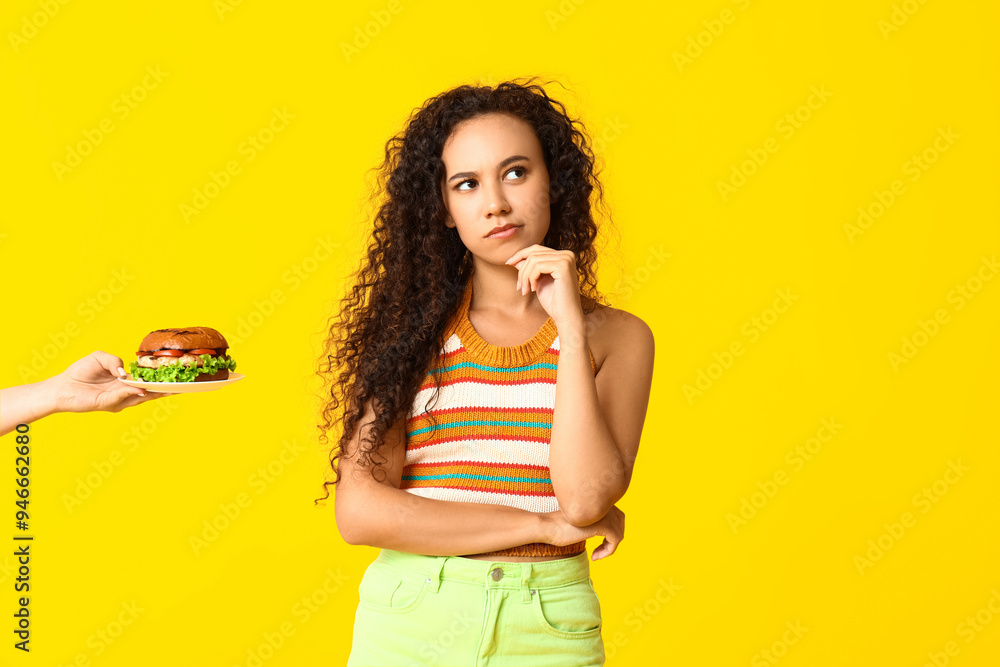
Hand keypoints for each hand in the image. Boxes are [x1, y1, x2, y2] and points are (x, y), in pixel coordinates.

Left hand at [49, 350, 174, 413]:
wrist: (61, 387)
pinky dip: (131, 391)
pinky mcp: (108, 404)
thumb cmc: (80, 372)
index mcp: (126, 383)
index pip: (148, 382)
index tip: (178, 377)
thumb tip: (124, 373)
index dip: (162, 380)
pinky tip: (139, 387)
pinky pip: (122, 396)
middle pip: (151, 392)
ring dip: (156, 393)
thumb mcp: (100, 358)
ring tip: (172, 389)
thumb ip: (115, 360)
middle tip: (185, 386)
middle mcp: (125, 394)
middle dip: (167, 390)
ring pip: (141, 397)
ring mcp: (118, 400)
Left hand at [504, 244, 583, 326]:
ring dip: (525, 276)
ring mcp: (566, 259)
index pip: (536, 249)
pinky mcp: (563, 266)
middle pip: (533, 253)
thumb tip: (514, 259)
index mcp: (563, 255)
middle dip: (522, 270)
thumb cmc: (553, 301)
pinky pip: (538, 266)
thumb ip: (529, 268)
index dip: (520, 255)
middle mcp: (567, 254)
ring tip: (525, 290)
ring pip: (533, 260)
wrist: (566, 316)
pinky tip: (533, 289)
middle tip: (519, 287)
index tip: (508, 263)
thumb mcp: (537, 280)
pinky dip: (531, 278)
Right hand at [544, 504, 624, 560]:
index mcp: (598, 500)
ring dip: (609, 548)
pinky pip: (616, 540)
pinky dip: (608, 551)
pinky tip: (594, 557)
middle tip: (600, 550)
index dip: (610, 530)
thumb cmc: (560, 526)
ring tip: (596, 555)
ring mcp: (604, 513)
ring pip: (619, 533)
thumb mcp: (582, 521)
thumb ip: (595, 520)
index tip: (598, 544)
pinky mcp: (603, 525)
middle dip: (613, 537)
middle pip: (620, 522)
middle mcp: (604, 504)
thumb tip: (609, 532)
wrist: (548, 526)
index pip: (616, 514)